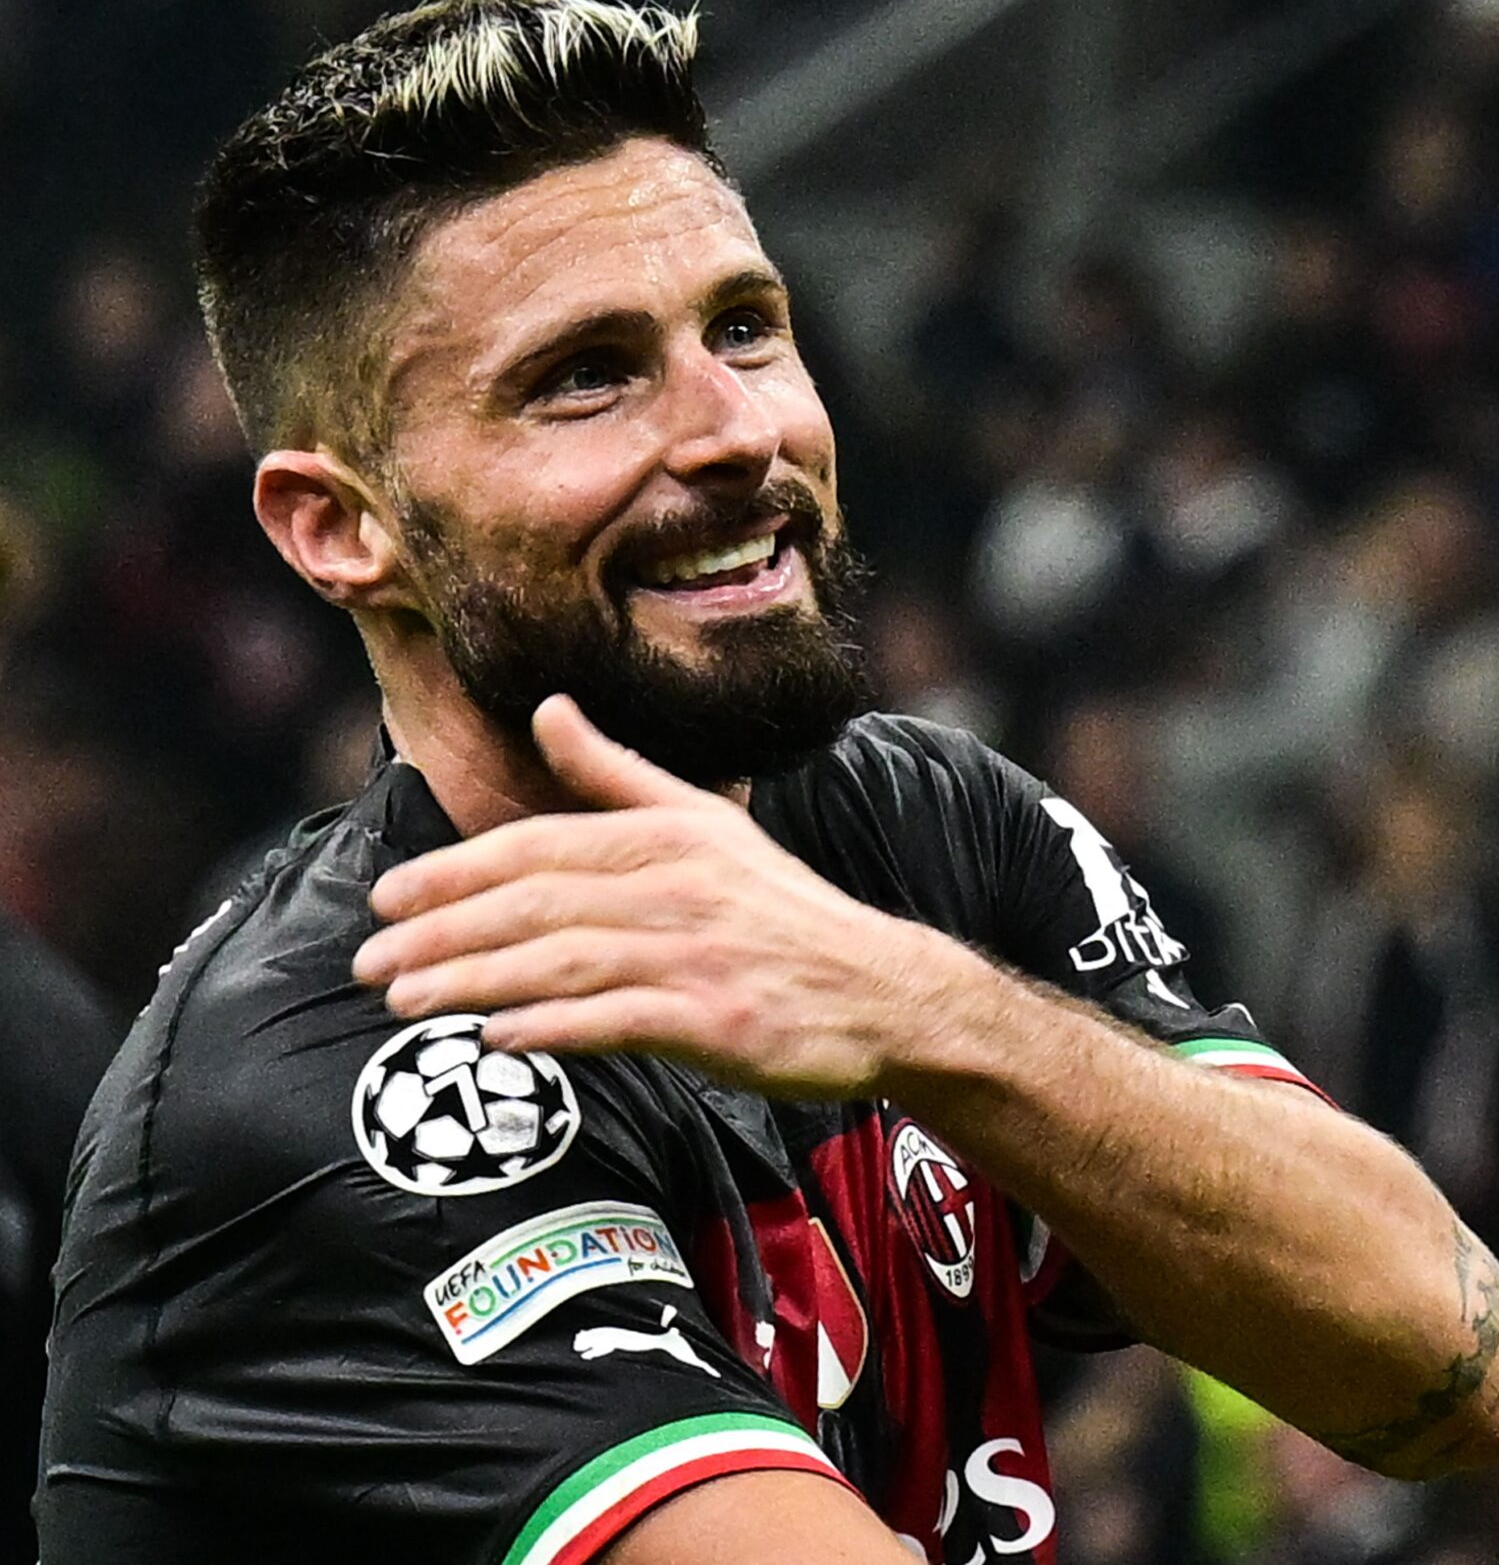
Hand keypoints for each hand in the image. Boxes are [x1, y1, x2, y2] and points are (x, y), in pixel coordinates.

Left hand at [353, 695, 971, 1096]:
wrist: (883, 992)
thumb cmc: (783, 914)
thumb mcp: (708, 825)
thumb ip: (617, 774)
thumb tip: (549, 706)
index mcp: (671, 836)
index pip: (540, 847)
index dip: (455, 871)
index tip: (387, 898)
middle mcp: (680, 887)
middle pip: (536, 905)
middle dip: (442, 932)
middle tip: (370, 961)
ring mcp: (698, 955)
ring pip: (561, 963)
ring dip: (474, 981)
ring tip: (407, 1003)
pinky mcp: (716, 1019)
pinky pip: (615, 1021)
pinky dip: (551, 1029)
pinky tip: (497, 1037)